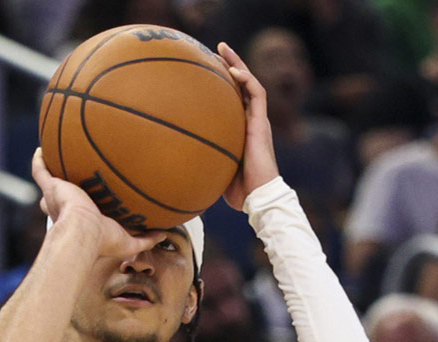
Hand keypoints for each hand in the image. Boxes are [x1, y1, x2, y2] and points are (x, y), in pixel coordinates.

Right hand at [31, 148, 164, 260]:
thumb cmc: (102, 242)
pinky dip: (39, 160)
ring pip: (51, 181)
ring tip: (55, 156)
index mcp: (82, 220)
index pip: (81, 213)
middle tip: (71, 178)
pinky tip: (40, 148)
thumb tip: (163, 234)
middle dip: (64, 190)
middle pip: (62, 197)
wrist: (84, 233)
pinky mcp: (51, 187)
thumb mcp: (128, 243)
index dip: (83, 208)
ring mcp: (58, 196)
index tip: (90, 201)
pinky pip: (41, 171)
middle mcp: (67, 208)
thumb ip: (145, 239)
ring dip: (53, 170)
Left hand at [216, 42, 277, 209]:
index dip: (224, 82)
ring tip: (224, 49)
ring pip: (250, 83)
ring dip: (238, 64)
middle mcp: (251, 120)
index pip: (234, 98)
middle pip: (242, 85)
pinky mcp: (262, 123)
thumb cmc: (238, 190)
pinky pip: (257, 95)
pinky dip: (246, 81)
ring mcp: (258, 120)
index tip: (208, 67)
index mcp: (242, 129)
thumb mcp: (214, 169)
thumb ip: (202, 158)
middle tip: (217, 48)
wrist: (258, 197)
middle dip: (230, 64)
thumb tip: (175, 162)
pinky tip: (233, 71)